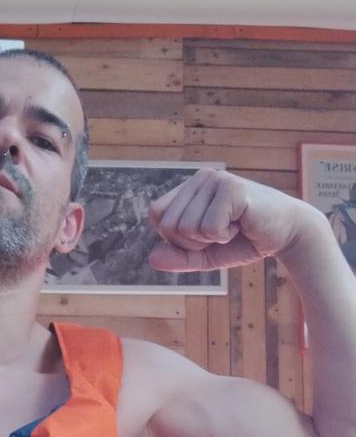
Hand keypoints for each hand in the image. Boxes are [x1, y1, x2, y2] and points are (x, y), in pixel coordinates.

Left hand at [148, 169, 307, 271]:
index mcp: (190, 187)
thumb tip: (152, 258)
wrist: (286, 234)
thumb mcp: (205, 255)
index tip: (204, 235)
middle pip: (168, 225)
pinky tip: (242, 224)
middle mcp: (200, 178)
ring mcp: (216, 180)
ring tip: (233, 227)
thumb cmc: (244, 240)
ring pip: (185, 228)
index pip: (157, 215)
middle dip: (192, 243)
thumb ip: (178, 258)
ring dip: (210, 240)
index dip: (175, 237)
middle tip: (221, 233)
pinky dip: (224, 236)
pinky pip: (208, 228)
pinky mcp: (232, 189)